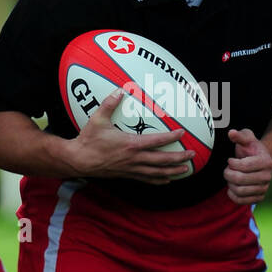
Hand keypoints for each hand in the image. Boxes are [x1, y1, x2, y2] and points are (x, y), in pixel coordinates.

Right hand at [67, 91, 194, 182]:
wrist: (79, 160)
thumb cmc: (88, 140)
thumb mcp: (98, 119)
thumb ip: (109, 104)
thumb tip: (119, 90)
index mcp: (131, 144)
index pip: (157, 141)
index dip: (171, 137)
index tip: (182, 133)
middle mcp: (134, 158)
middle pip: (162, 160)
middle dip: (179, 158)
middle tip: (192, 155)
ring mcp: (131, 169)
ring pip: (157, 173)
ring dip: (173, 171)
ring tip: (186, 170)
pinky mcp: (127, 175)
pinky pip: (146, 179)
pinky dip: (158, 180)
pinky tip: (166, 180)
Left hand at [224, 127, 271, 203]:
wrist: (259, 162)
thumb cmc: (251, 149)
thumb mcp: (247, 138)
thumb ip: (239, 136)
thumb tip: (231, 133)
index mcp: (266, 161)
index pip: (244, 166)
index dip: (232, 163)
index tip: (230, 160)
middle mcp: (268, 177)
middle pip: (240, 179)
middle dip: (228, 174)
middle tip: (227, 169)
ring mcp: (264, 188)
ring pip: (239, 191)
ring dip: (230, 184)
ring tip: (231, 177)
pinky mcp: (259, 198)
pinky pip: (241, 201)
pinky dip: (232, 195)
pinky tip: (232, 187)